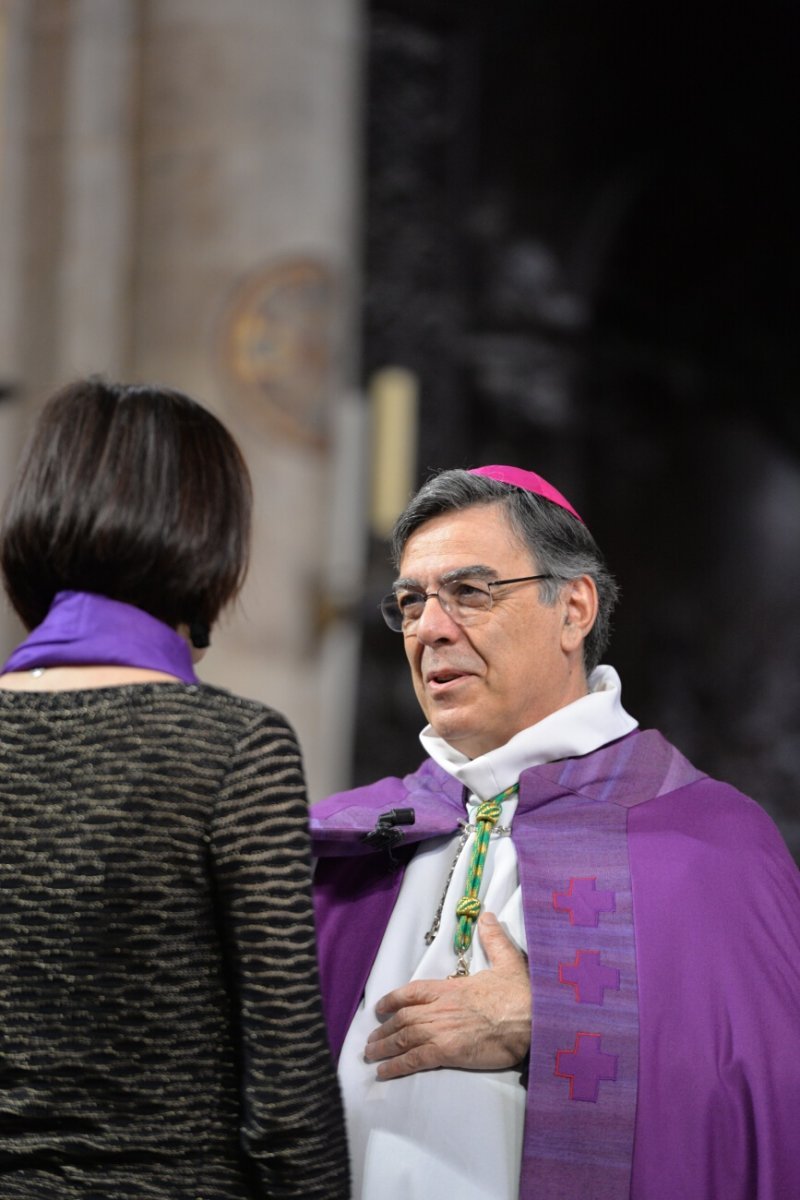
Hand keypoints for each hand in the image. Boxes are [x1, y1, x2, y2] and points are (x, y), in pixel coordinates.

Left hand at [363, 911, 530, 1078]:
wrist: (533, 1020)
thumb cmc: (522, 994)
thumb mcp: (508, 960)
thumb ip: (493, 940)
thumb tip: (487, 916)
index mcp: (451, 988)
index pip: (413, 991)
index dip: (394, 999)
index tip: (381, 1007)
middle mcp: (441, 1008)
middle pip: (403, 1017)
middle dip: (384, 1029)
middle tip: (371, 1039)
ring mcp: (442, 1030)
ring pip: (404, 1037)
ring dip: (385, 1046)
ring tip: (371, 1054)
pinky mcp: (448, 1052)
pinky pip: (415, 1059)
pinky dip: (397, 1065)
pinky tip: (385, 1072)